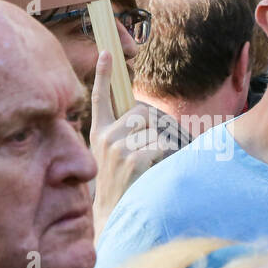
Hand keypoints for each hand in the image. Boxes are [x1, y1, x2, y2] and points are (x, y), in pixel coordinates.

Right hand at [87, 51, 175, 234]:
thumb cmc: (118, 185)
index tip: (106, 52)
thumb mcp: (110, 156)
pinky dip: (169, 158)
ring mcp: (118, 147)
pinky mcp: (133, 158)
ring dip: (165, 145)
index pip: (99, 97)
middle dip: (157, 127)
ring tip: (156, 166)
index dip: (103, 74)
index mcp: (98, 132)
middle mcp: (106, 136)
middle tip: (159, 147)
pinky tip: (157, 171)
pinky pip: (163, 146)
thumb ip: (122, 135)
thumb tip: (148, 117)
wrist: (113, 215)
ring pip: (156, 130)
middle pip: (142, 113)